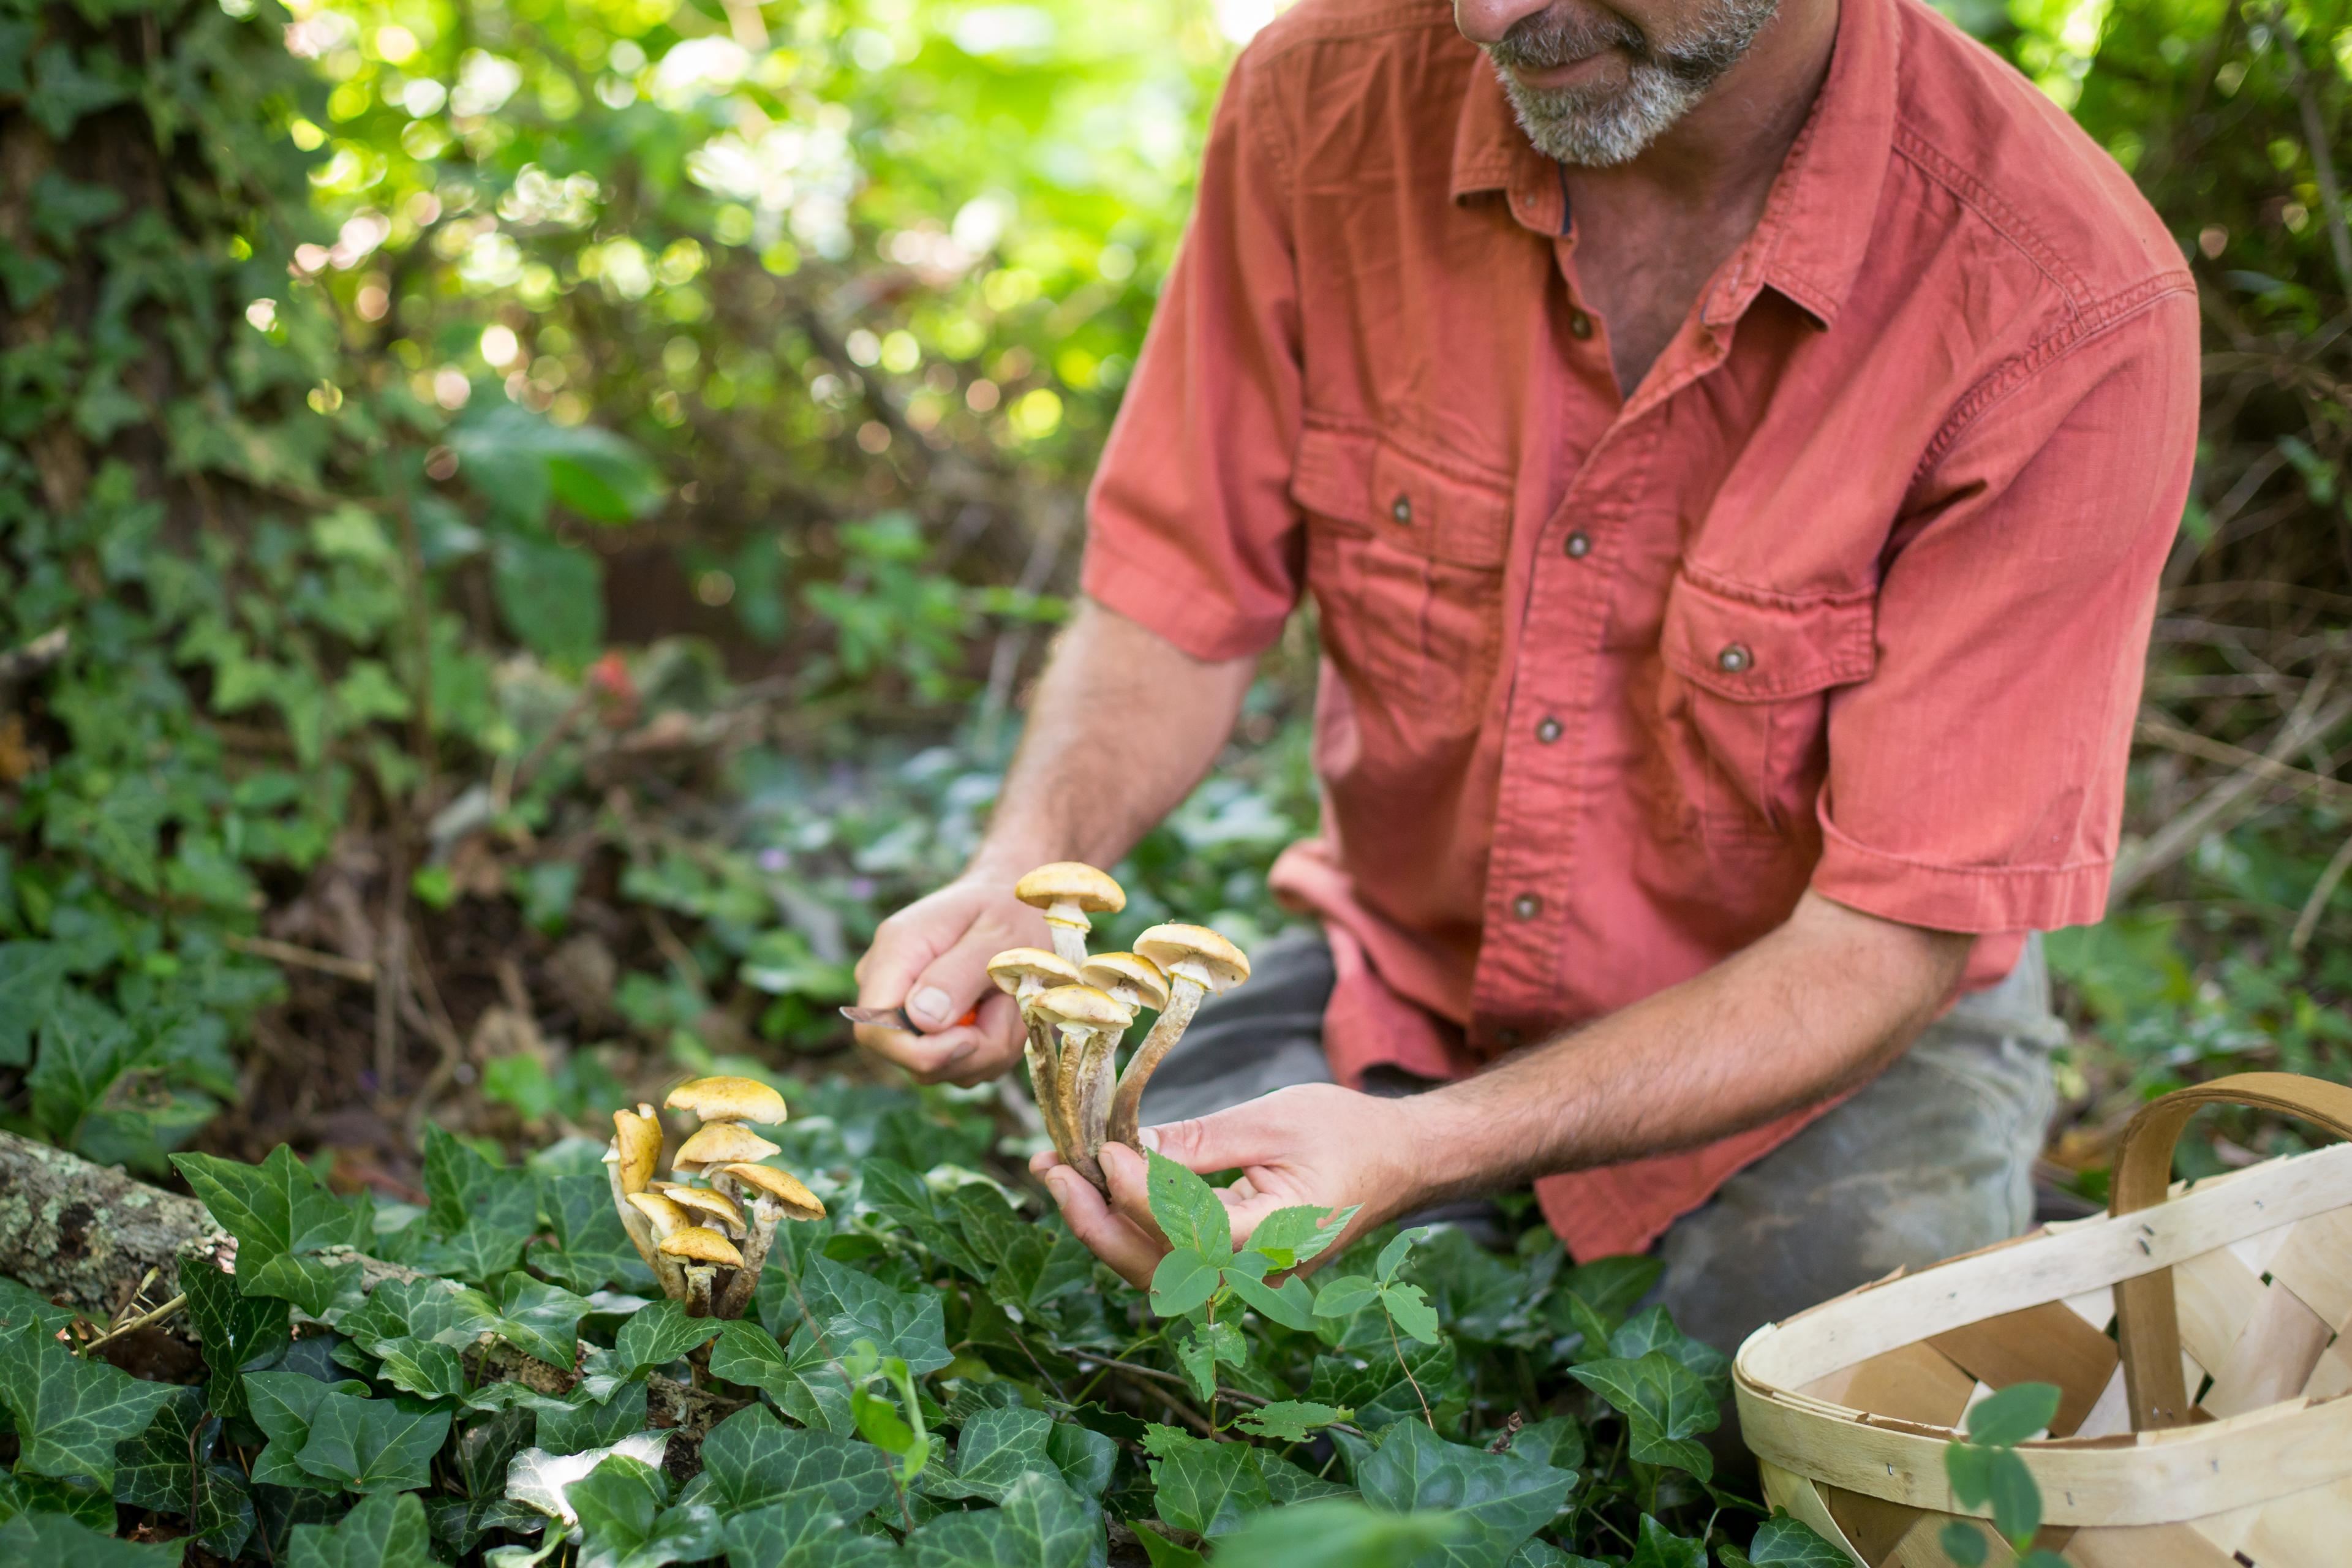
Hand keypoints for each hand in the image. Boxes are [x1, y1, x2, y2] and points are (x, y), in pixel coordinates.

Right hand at [851, 872, 1049, 1085]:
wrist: (1014, 903)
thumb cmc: (1007, 909)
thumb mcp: (997, 932)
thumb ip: (958, 974)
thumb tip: (923, 1019)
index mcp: (896, 954)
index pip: (874, 1030)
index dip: (920, 1052)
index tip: (974, 1038)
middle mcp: (893, 990)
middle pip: (914, 1060)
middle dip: (974, 1050)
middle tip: (1010, 1004)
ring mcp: (911, 1017)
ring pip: (948, 1069)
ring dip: (994, 1044)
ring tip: (1011, 997)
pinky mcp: (935, 1035)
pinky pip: (966, 1066)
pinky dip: (997, 1045)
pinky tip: (1007, 1008)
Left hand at [1032, 1083, 1430, 1286]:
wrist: (1399, 1161)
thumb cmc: (1347, 1134)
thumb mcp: (1273, 1121)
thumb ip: (1200, 1143)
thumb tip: (1128, 1149)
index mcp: (1280, 1238)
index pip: (1191, 1232)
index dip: (1138, 1194)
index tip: (1104, 1149)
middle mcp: (1256, 1275)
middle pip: (1156, 1267)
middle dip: (1094, 1218)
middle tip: (1049, 1167)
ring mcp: (1242, 1279)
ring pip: (1152, 1270)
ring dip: (1100, 1223)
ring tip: (1059, 1172)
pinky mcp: (1230, 1267)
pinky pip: (1166, 1259)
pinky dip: (1125, 1226)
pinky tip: (1097, 1187)